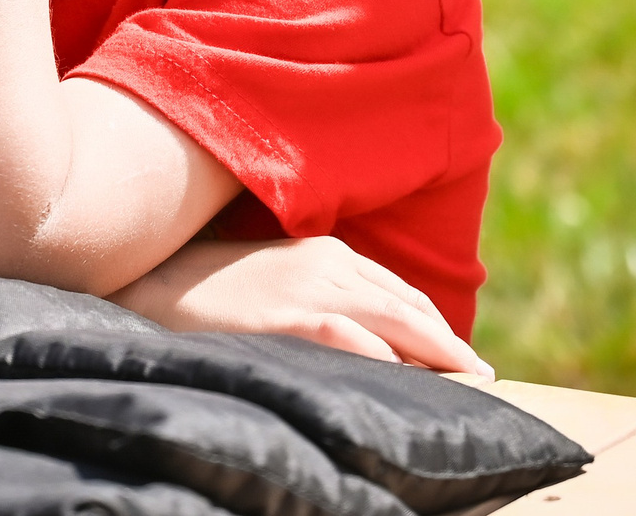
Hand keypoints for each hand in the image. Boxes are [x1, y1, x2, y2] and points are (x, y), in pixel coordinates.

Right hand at [111, 237, 492, 377]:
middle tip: (484, 376)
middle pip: (408, 306)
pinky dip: (387, 358)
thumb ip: (316, 301)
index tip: (461, 357)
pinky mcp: (290, 316)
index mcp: (326, 252)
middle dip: (450, 344)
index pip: (398, 292)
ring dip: (437, 354)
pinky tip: (409, 381)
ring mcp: (310, 287)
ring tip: (468, 383)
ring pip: (394, 320)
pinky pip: (353, 338)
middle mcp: (328, 263)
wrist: (150, 275)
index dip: (434, 327)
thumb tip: (358, 342)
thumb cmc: (207, 287)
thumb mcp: (274, 280)